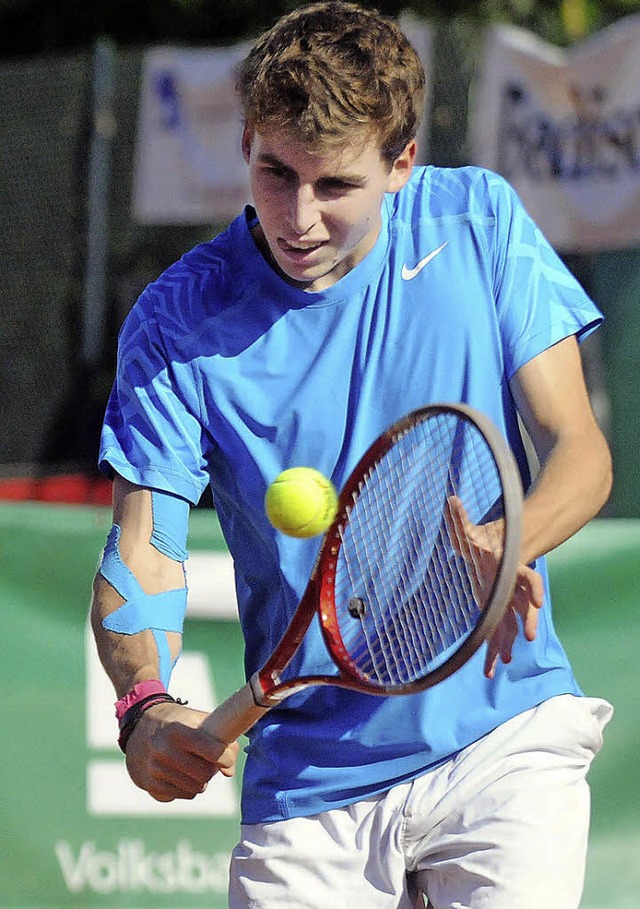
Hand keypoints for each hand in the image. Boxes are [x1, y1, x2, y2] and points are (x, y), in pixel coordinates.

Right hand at [125, 700, 239, 802]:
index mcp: (178, 730)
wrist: (139, 725)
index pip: (212, 752)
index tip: (226, 760)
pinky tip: (179, 773)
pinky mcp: (148, 784)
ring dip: (199, 780)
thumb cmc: (177, 722)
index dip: (225, 758)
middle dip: (211, 770)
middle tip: (207, 761)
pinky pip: (180, 795)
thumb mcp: (197, 719)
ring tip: (193, 766)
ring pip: (194, 789)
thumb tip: (229, 771)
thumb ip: (221, 739)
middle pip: (205, 774)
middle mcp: (164, 749)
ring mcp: (154, 768)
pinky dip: (185, 787)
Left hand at [446, 496, 543, 677]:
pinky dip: (495, 651)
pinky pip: (500, 635)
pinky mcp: (498, 613)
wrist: (495, 553)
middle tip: (528, 638)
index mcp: (510, 569)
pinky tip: (491, 669)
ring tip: (503, 664)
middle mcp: (512, 589)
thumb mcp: (470, 531)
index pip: (528, 578)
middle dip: (526, 622)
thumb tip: (450, 499)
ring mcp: (507, 603)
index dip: (532, 588)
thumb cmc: (481, 541)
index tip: (537, 601)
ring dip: (508, 644)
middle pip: (524, 607)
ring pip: (512, 626)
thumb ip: (461, 518)